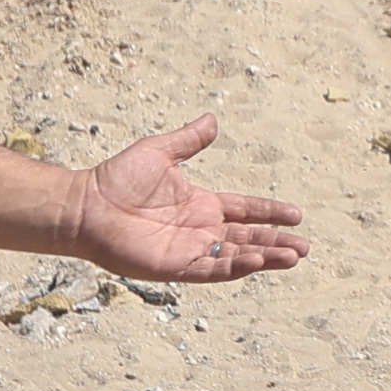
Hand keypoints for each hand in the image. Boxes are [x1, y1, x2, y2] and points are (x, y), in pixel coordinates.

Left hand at [68, 116, 307, 286]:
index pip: (245, 210)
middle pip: (248, 237)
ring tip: (293, 256)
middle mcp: (200, 230)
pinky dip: (236, 266)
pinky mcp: (175, 266)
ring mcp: (189, 250)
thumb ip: (188, 141)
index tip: (296, 215)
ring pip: (237, 257)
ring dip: (265, 257)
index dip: (270, 213)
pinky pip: (212, 269)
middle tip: (305, 247)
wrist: (85, 205)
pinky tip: (257, 260)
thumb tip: (213, 120)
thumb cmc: (117, 179)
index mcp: (201, 204)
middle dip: (276, 242)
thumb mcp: (159, 152)